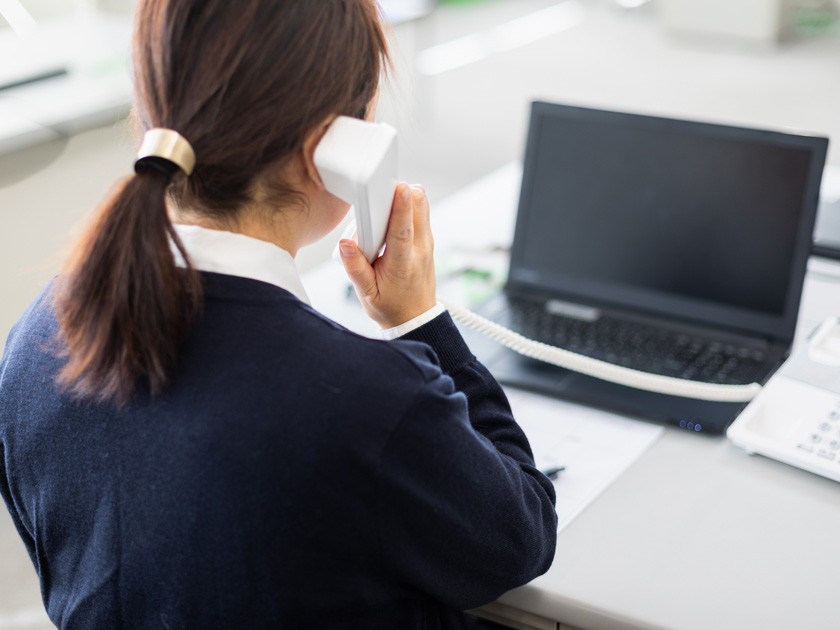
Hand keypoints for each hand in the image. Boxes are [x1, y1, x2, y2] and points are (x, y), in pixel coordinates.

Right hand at [339, 183, 436, 329]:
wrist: (415, 318)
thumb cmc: (390, 306)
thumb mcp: (367, 294)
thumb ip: (355, 268)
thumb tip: (345, 244)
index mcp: (403, 263)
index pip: (403, 229)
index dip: (400, 206)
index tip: (398, 187)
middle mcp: (420, 248)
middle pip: (419, 206)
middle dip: (401, 193)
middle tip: (378, 199)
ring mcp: (427, 242)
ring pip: (422, 205)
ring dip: (403, 199)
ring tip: (381, 213)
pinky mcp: (427, 239)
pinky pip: (420, 212)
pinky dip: (406, 207)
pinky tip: (390, 220)